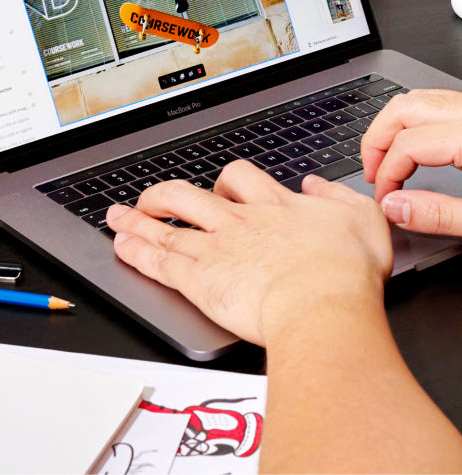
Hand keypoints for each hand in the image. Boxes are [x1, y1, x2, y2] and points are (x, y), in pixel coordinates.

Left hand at [106, 161, 391, 345]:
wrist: (323, 304)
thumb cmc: (346, 269)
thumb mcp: (362, 218)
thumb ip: (338, 196)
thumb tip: (318, 185)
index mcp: (275, 206)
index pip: (240, 177)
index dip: (226, 180)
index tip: (222, 187)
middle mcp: (239, 221)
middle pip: (188, 195)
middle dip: (165, 195)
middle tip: (152, 199)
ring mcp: (215, 248)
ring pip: (165, 225)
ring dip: (138, 220)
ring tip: (117, 217)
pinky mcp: (200, 278)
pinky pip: (158, 260)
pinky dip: (136, 252)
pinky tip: (122, 247)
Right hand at [362, 88, 461, 234]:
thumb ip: (439, 215)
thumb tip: (393, 208)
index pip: (407, 144)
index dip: (386, 174)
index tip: (384, 201)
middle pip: (403, 109)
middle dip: (377, 142)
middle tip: (374, 175)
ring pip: (417, 100)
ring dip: (393, 129)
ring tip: (388, 161)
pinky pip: (436, 103)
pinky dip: (414, 122)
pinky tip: (415, 148)